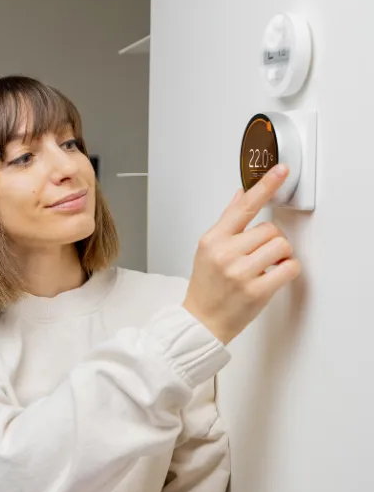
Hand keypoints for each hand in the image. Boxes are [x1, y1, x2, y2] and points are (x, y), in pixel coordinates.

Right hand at [183, 164, 301, 344]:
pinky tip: (272, 277)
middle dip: (270, 241)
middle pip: (270, 229)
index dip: (265, 186)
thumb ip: (227, 222)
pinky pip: (289, 268)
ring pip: (281, 246)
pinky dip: (287, 271)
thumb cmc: (206, 286)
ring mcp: (240, 272)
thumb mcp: (208, 249)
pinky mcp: (256, 290)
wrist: (202, 321)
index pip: (243, 206)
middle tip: (258, 256)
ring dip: (280, 256)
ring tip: (263, 268)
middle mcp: (225, 253)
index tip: (281, 171)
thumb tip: (241, 195)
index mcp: (212, 239)